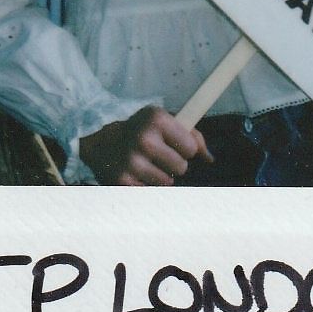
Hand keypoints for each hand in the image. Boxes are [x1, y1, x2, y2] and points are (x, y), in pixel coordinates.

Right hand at [79, 106, 213, 185]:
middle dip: (174, 163)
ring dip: (161, 176)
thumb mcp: (165, 121)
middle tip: (158, 155)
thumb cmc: (142, 130)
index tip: (174, 144)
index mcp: (157, 119)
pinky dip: (147, 185)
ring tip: (147, 163)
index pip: (191, 148)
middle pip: (182, 167)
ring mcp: (132, 161)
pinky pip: (151, 192)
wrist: (102, 140)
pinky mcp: (123, 180)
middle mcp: (144, 138)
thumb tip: (209, 159)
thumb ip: (192, 136)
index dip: (185, 148)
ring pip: (168, 182)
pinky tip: (137, 173)